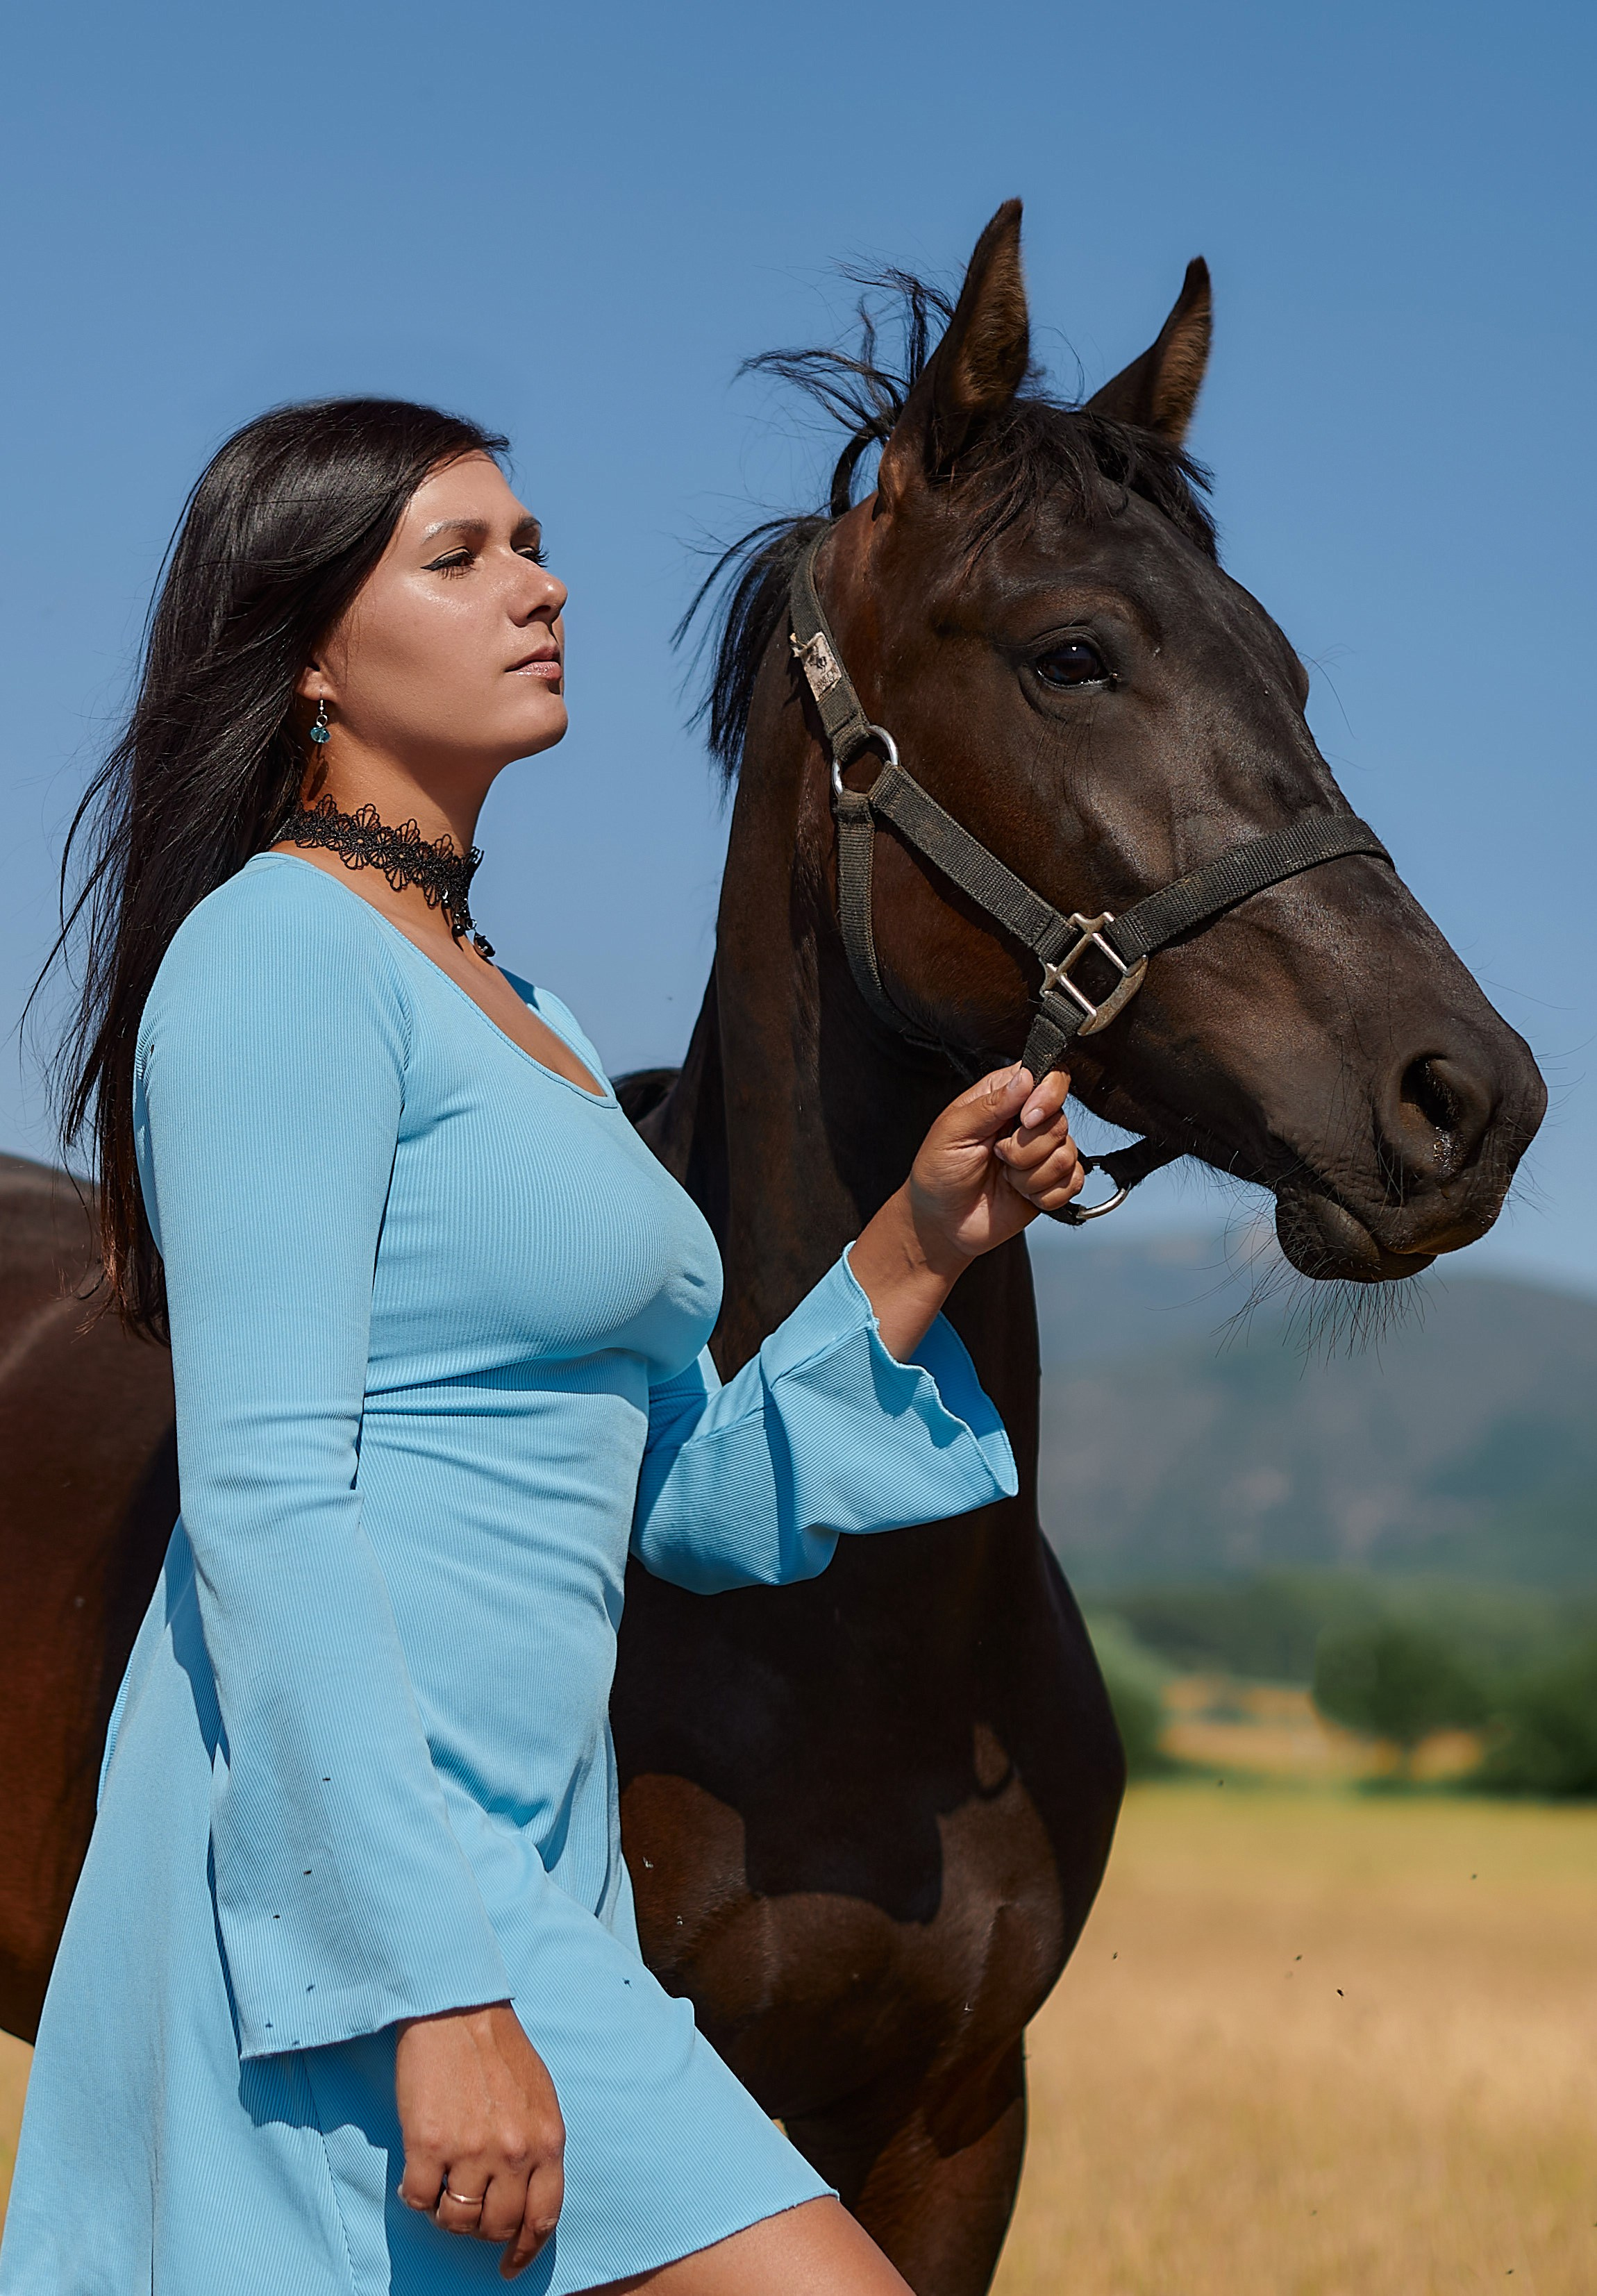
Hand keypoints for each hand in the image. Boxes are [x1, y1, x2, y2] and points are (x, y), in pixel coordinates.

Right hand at [395, 2001, 564, 2279]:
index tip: (510, 2265)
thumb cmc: (499, 2050)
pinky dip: (417, 2196)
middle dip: (481, 2229)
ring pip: (457, 2220)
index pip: (542, 2217)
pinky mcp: (429, 2144)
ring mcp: (471, 2150)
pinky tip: (418, 2175)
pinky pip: (420, 2200)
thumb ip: (536, 2146)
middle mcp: (513, 2152)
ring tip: (443, 2189)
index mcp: (547, 2140)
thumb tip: (524, 2194)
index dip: (524, 2249)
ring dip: (447, 2214)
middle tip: (467, 2209)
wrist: (457, 2010)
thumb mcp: (539, 2098)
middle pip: (497, 2226)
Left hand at [849, 1065, 1084, 1358]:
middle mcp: (1027, 1122)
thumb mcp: (950, 1133)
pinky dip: (1049, 1195)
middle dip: (1030, 1147)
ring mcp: (1040, 1155)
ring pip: (1069, 1155)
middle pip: (1062, 1120)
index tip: (1026, 1119)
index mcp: (1002, 1098)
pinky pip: (1073, 1184)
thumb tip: (1025, 1078)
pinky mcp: (1049, 1188)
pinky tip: (1022, 1199)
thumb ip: (987, 1104)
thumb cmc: (933, 1176)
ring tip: (1004, 1183)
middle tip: (998, 1161)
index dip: (1047, 1096)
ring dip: (1035, 1175)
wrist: (936, 1228)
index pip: (1048, 1077)